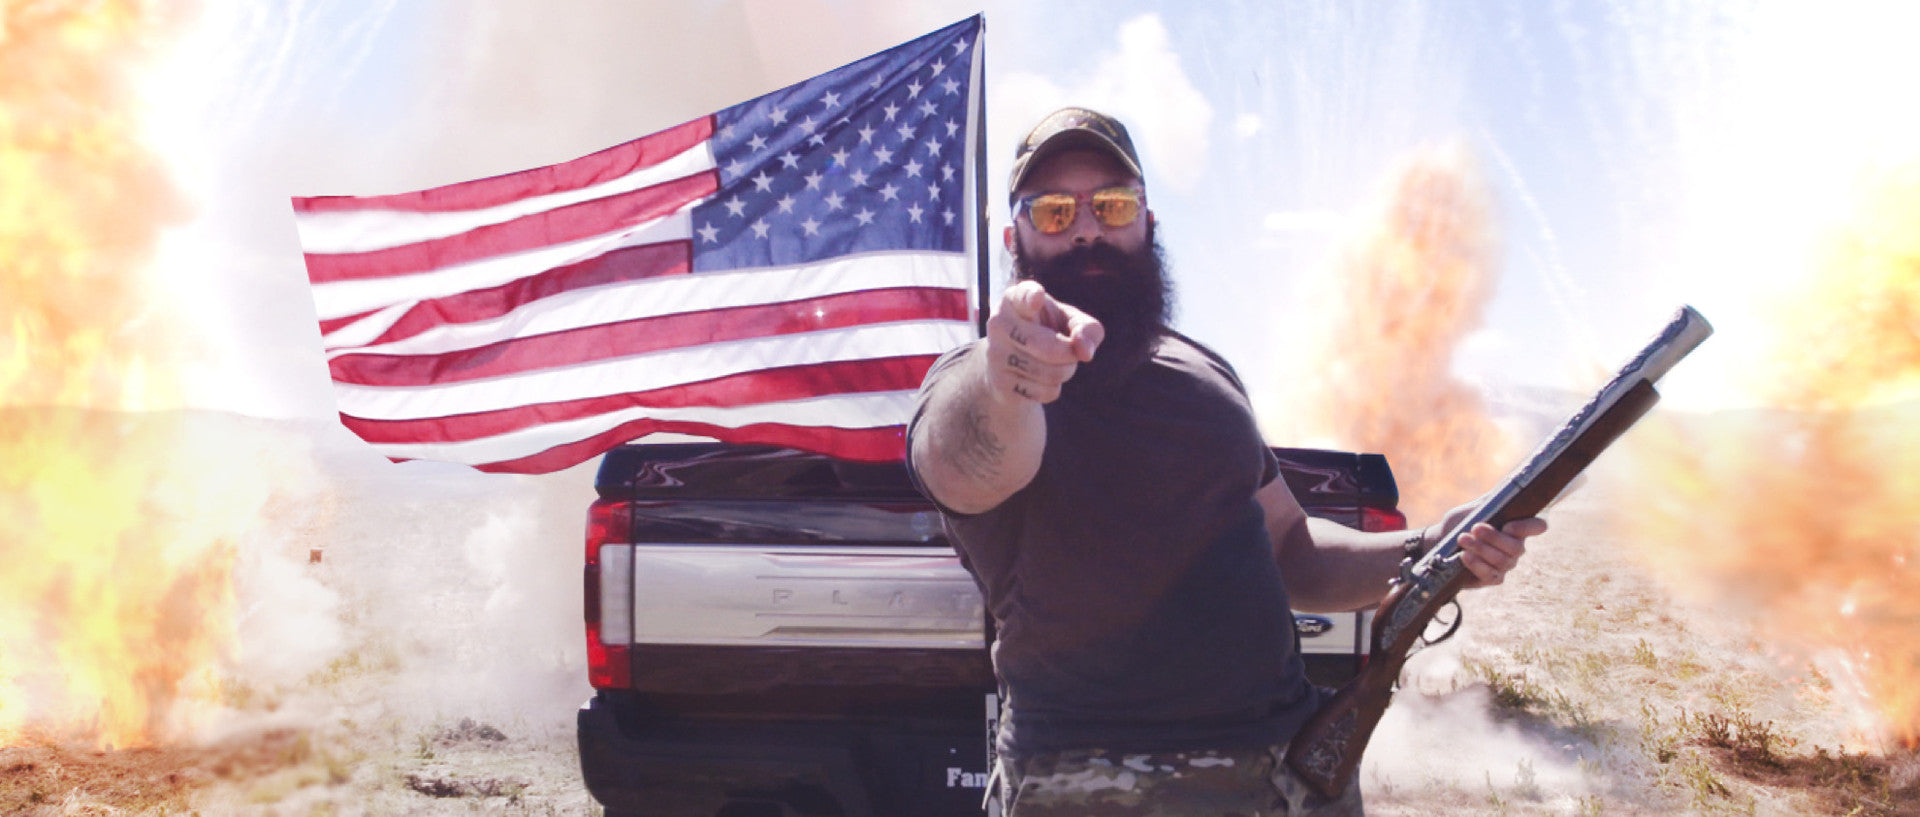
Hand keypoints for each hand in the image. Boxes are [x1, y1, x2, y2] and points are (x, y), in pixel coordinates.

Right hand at [982, 280, 1103, 403]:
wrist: (1012, 365)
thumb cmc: (1047, 332)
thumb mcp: (1070, 322)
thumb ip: (1087, 328)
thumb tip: (1085, 352)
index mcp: (1015, 299)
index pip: (1023, 296)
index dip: (1032, 297)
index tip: (1037, 298)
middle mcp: (999, 323)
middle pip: (1050, 347)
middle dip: (1070, 354)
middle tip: (1072, 353)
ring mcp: (995, 354)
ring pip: (1050, 372)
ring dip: (1064, 372)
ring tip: (1055, 364)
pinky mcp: (999, 383)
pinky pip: (1044, 392)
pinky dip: (1052, 389)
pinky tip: (1039, 380)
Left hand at [1427, 502, 1546, 587]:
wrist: (1442, 541)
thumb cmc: (1462, 522)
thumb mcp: (1474, 508)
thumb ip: (1490, 502)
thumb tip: (1507, 490)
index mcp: (1517, 526)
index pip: (1537, 526)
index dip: (1528, 527)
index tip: (1508, 525)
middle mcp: (1516, 547)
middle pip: (1517, 548)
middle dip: (1494, 538)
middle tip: (1475, 528)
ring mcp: (1506, 564)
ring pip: (1502, 561)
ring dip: (1480, 549)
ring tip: (1462, 539)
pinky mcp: (1493, 578)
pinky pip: (1491, 575)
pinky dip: (1476, 564)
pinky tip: (1464, 556)